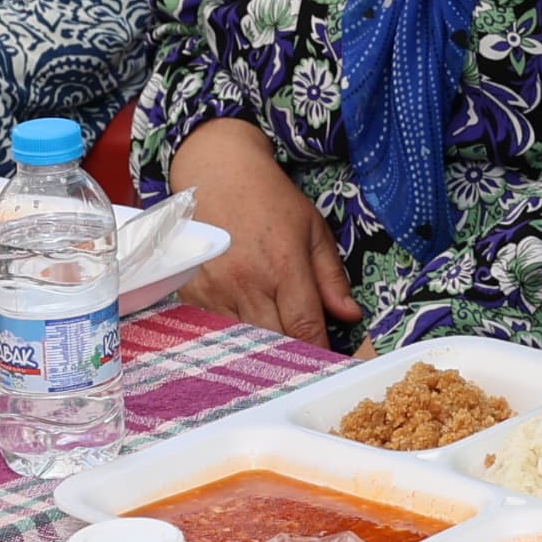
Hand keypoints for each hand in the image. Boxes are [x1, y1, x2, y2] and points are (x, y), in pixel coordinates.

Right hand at [172, 124, 357, 344]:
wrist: (218, 174)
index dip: (319, 352)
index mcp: (284, 266)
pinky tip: (244, 337)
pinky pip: (215, 332)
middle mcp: (248, 282)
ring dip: (261, 351)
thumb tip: (350, 316)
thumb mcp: (313, 230)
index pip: (305, 327)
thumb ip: (331, 277)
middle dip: (293, 356)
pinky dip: (232, 339)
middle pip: (274, 342)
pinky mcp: (191, 295)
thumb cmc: (271, 201)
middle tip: (306, 364)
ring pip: (243, 342)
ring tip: (277, 355)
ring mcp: (215, 290)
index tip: (329, 367)